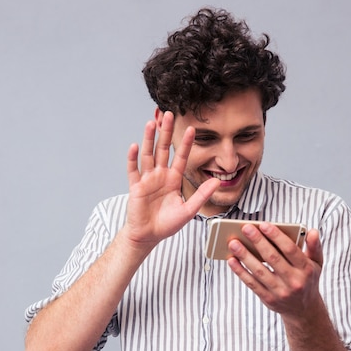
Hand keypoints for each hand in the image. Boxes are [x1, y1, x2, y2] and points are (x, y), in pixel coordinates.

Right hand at [124, 111, 219, 249]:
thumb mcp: (189, 210)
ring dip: (149, 139)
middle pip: (163, 149)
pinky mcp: (136, 187)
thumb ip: (202, 195)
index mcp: (173, 180)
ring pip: (148, 155)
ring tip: (151, 123)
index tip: (192, 128)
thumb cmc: (167, 224)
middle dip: (166, 132)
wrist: (149, 236)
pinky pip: (134, 170)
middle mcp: (160, 176)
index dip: (186, 143)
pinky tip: (135, 146)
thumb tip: (218, 181)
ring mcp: (147, 180)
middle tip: (168, 114)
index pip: (181, 157)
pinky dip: (133, 158)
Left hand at [226, 223, 322, 316]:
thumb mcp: (317, 264)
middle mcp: (294, 281)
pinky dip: (240, 272)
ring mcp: (280, 292)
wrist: (304, 310)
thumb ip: (314, 247)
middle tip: (245, 228)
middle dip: (258, 242)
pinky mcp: (268, 299)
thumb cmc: (308, 280)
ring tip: (233, 243)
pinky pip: (252, 284)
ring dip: (245, 256)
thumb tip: (312, 231)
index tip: (263, 225)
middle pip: (273, 258)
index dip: (276, 236)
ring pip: (259, 271)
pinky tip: (232, 260)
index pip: (290, 250)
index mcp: (306, 269)